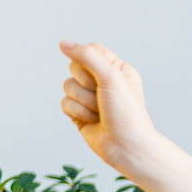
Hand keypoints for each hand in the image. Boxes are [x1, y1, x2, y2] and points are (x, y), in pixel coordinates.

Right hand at [58, 41, 163, 172]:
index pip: (91, 51)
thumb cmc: (127, 114)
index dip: (88, 60)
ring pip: (67, 86)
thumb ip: (87, 56)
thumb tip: (64, 44)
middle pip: (75, 67)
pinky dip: (77, 112)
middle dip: (86, 84)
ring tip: (100, 112)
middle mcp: (104, 82)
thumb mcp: (111, 77)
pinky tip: (92, 121)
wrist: (126, 147)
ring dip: (83, 100)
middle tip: (102, 97)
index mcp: (117, 70)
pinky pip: (65, 103)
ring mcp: (90, 98)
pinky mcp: (80, 113)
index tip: (97, 74)